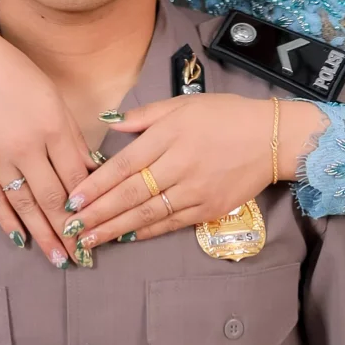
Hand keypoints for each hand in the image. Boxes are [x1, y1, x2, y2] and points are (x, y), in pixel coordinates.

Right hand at [0, 23, 93, 266]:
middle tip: (83, 256)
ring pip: (24, 205)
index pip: (76, 176)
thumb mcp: (55, 100)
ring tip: (58, 259)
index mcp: (52, 127)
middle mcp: (25, 146)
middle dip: (70, 230)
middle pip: (52, 197)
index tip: (101, 225)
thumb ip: (74, 139)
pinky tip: (23, 240)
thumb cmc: (18, 77)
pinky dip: (9, 222)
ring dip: (44, 235)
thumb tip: (93, 172)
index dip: (90, 205)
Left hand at [72, 93, 324, 249]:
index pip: (124, 165)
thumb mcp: (184, 104)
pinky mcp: (209, 208)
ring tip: (90, 240)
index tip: (72, 199)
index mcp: (169, 135)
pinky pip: (171, 223)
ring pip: (147, 214)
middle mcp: (179, 165)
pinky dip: (146, 232)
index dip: (96, 185)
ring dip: (115, 229)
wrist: (272, 138)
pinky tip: (126, 238)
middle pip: (130, 194)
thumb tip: (110, 123)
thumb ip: (145, 115)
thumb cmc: (226, 115)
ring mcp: (194, 190)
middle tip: (71, 228)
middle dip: (97, 213)